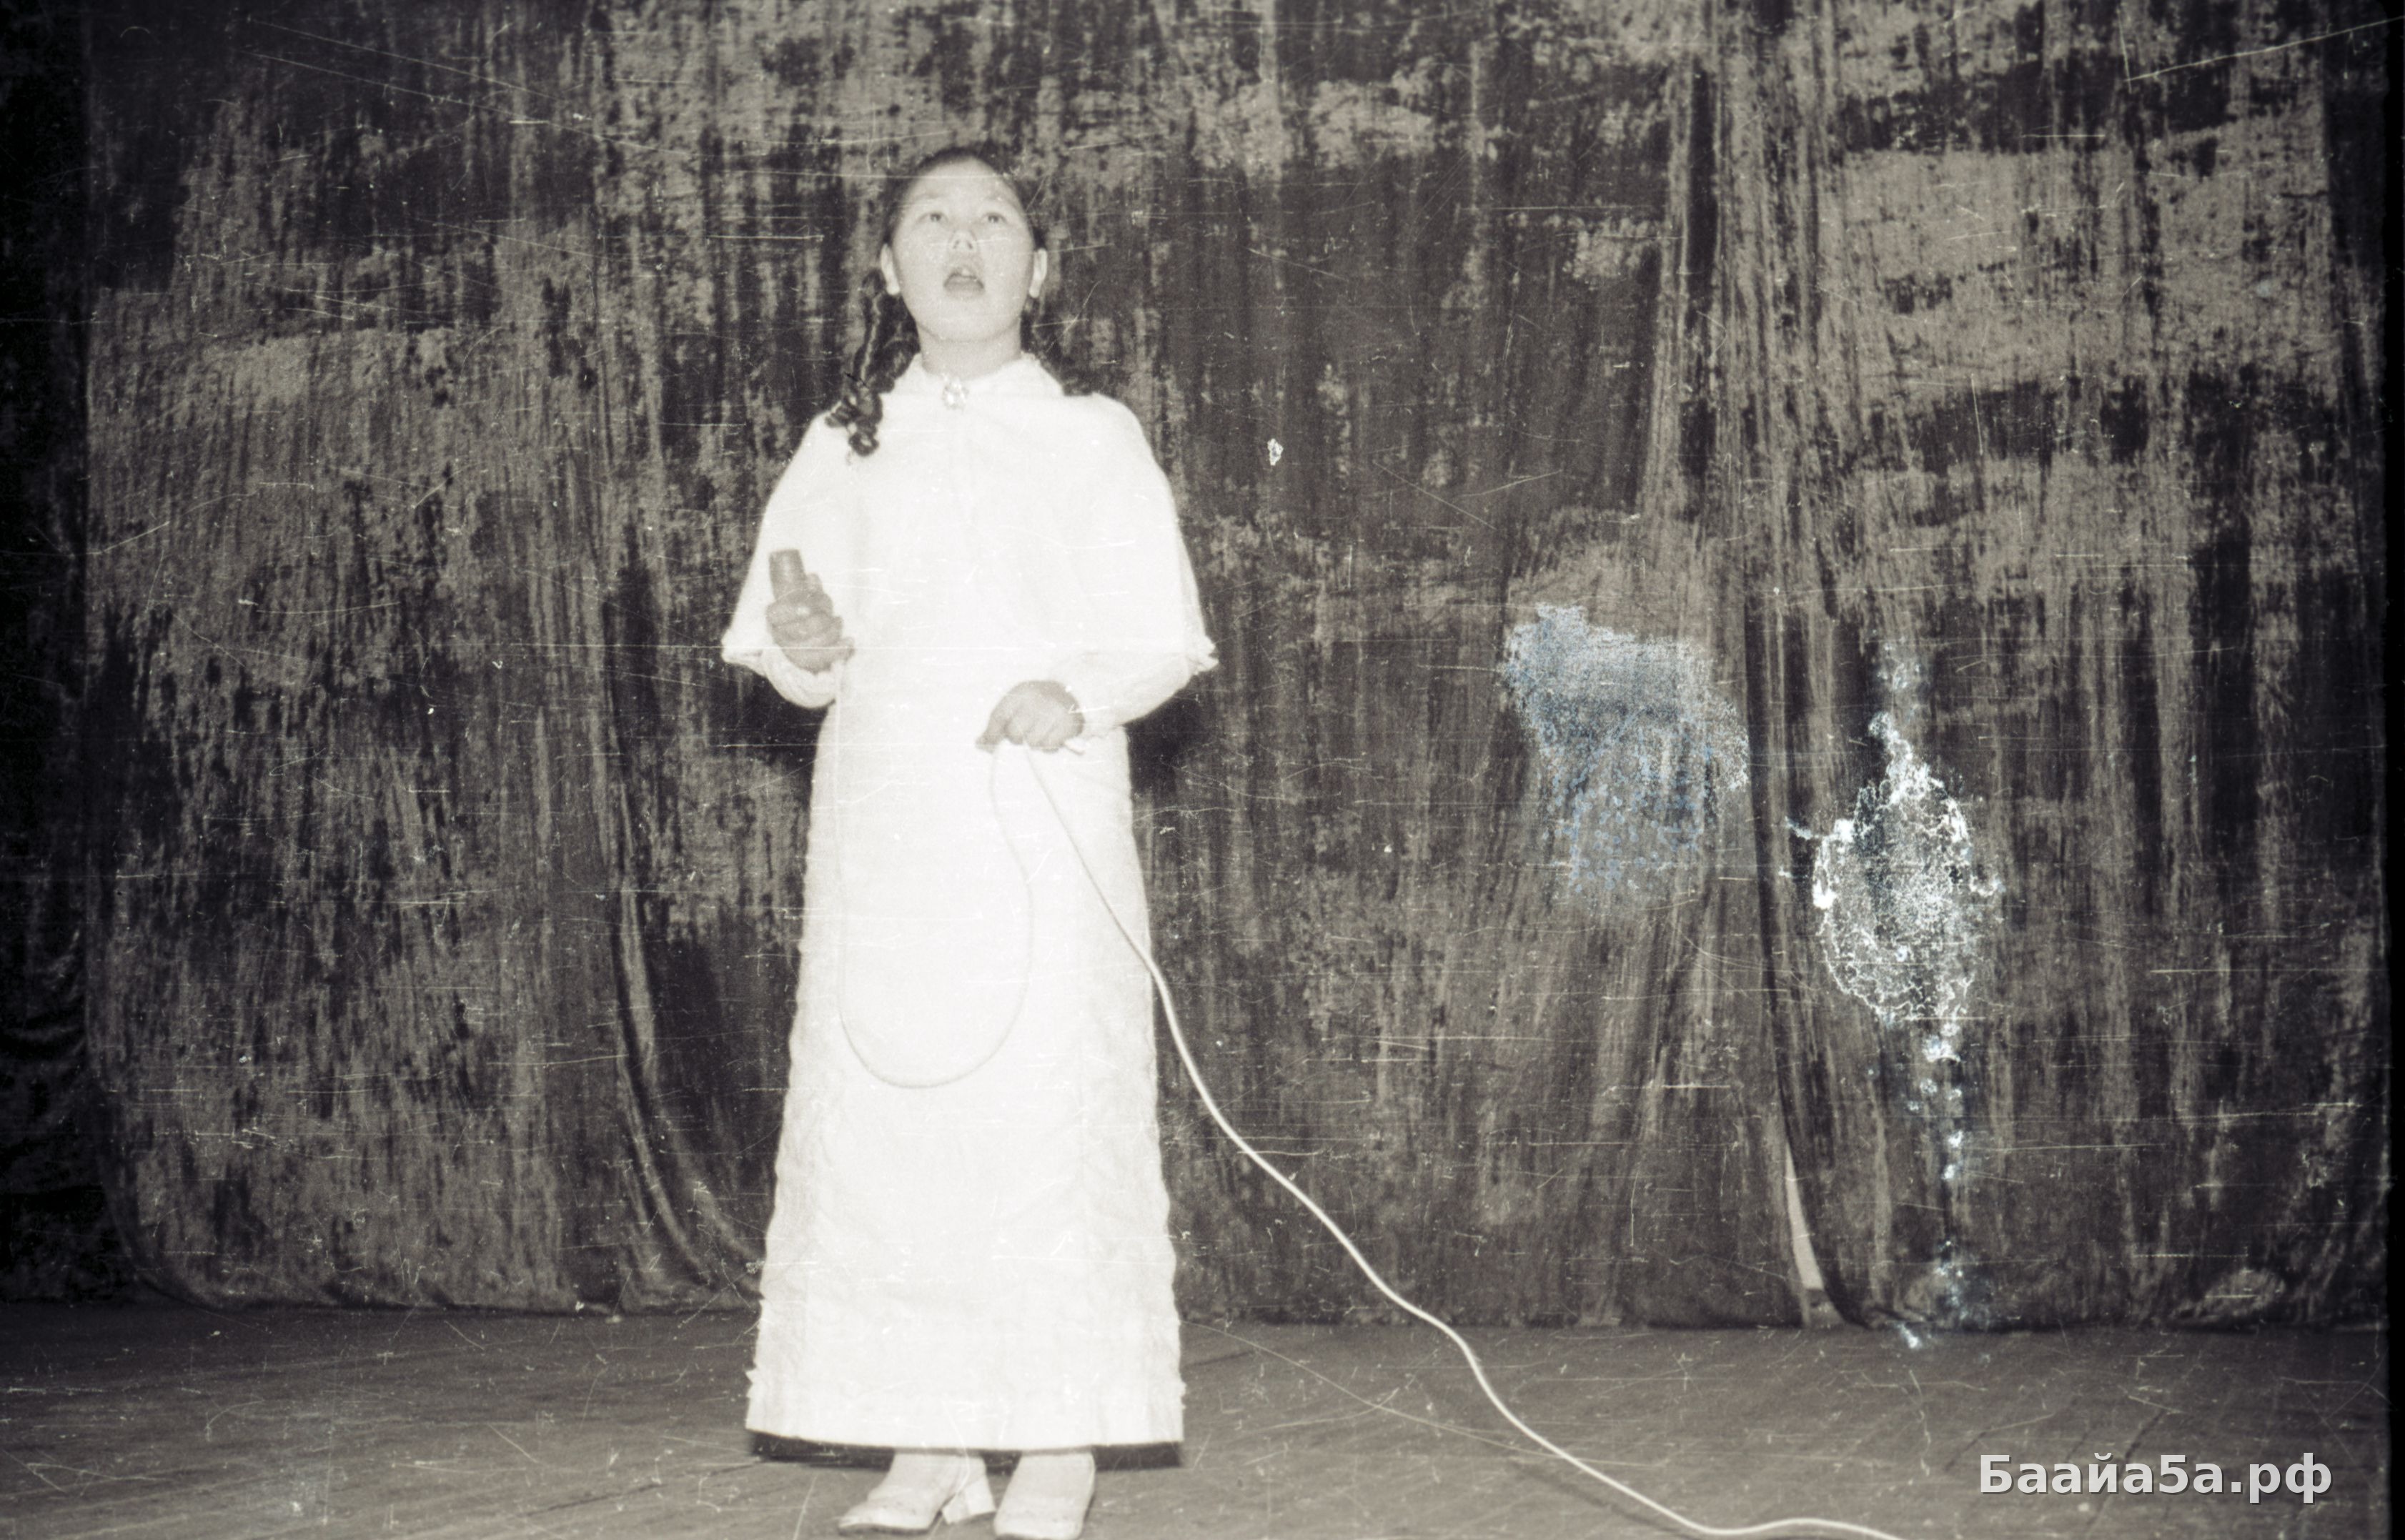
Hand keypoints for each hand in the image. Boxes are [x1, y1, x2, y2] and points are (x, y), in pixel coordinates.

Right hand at [765, 549, 853, 672]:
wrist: (804, 631)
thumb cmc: (804, 607)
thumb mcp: (803, 593)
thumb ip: (807, 586)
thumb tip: (813, 578)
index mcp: (775, 616)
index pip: (778, 614)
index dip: (792, 611)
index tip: (808, 608)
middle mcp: (780, 635)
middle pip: (802, 629)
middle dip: (821, 620)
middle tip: (829, 614)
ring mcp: (793, 651)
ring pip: (816, 644)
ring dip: (832, 631)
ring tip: (838, 622)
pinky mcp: (809, 662)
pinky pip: (825, 659)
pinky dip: (840, 650)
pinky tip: (849, 641)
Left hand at [977, 680, 1083, 751]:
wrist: (1070, 692)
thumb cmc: (1036, 702)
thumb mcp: (1016, 704)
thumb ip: (997, 724)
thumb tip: (979, 743)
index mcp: (1021, 692)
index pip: (999, 715)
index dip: (992, 733)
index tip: (991, 744)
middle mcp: (1037, 700)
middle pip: (1015, 732)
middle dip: (1016, 739)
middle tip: (1023, 735)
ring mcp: (1054, 711)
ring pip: (1033, 742)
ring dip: (1034, 744)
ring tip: (1039, 735)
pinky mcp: (1067, 723)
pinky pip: (1050, 745)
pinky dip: (1049, 747)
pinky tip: (1051, 737)